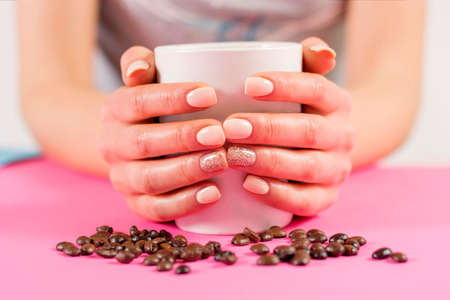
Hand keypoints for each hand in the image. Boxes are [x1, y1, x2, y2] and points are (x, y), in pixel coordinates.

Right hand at [100, 46, 227, 220]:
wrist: (128, 143)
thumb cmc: (150, 106)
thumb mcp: (144, 79)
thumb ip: (139, 62)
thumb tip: (137, 70)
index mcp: (114, 110)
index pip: (138, 101)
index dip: (172, 98)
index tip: (210, 94)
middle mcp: (112, 145)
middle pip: (143, 143)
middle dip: (183, 138)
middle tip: (219, 133)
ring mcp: (123, 178)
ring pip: (150, 179)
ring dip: (187, 171)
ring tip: (222, 160)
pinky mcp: (136, 203)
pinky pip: (156, 209)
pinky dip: (185, 203)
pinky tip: (214, 193)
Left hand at [223, 37, 354, 215]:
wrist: (325, 145)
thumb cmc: (301, 108)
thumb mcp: (306, 79)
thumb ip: (309, 58)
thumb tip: (324, 53)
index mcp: (338, 102)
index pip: (316, 89)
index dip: (284, 86)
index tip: (248, 85)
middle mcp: (343, 136)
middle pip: (308, 131)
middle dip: (266, 129)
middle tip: (229, 127)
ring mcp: (337, 169)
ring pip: (306, 167)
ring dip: (267, 161)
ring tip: (232, 155)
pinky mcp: (327, 196)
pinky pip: (306, 201)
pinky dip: (277, 195)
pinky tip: (249, 185)